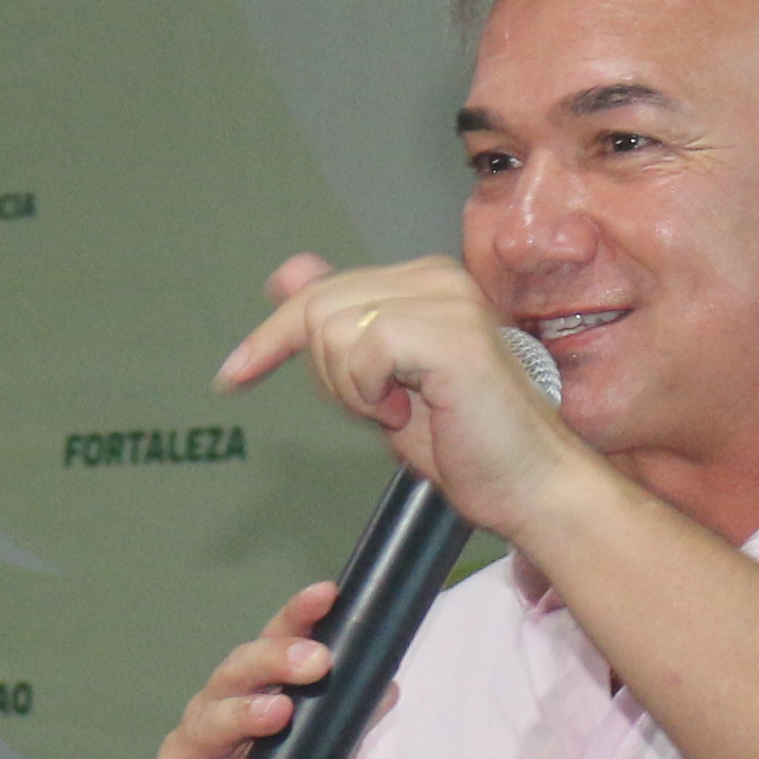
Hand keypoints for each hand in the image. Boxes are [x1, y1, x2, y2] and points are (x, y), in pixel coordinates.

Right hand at [145, 584, 370, 758]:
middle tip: (315, 661)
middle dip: (275, 659)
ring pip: (208, 718)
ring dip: (243, 710)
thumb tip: (384, 684)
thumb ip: (348, 733)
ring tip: (277, 711)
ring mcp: (190, 755)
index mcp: (257, 701)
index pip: (274, 649)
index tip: (326, 597)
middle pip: (237, 672)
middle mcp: (219, 717)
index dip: (296, 619)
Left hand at [222, 251, 599, 547]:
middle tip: (377, 408)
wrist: (526, 484)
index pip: (318, 291)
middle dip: (327, 376)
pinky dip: (370, 394)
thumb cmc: (464, 442)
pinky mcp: (450, 335)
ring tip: (402, 409)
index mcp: (422, 282)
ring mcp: (447, 301)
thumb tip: (284, 274)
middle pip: (317, 309)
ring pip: (334, 330)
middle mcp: (437, 278)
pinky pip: (364, 350)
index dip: (269, 338)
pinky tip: (410, 411)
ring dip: (352, 389)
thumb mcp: (380, 382)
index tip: (232, 378)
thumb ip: (340, 327)